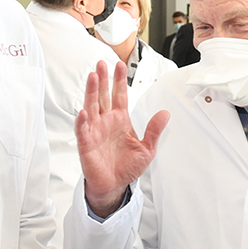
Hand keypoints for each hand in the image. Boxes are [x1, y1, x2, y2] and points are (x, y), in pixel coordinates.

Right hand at [76, 60, 169, 217]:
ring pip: (91, 106)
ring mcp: (95, 130)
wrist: (114, 185)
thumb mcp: (146, 148)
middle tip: (101, 63)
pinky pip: (83, 129)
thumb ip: (154, 130)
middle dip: (103, 79)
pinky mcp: (86, 143)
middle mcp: (106, 121)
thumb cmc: (127, 167)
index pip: (119, 95)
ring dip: (91, 92)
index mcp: (120, 119)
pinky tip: (84, 111)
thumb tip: (165, 113)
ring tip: (93, 77)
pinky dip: (82, 120)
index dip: (119, 80)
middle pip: (103, 95)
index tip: (120, 65)